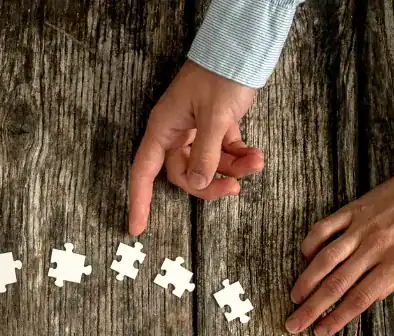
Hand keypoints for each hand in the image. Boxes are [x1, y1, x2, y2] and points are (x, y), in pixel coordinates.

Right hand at [127, 61, 263, 234]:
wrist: (241, 49)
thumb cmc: (219, 75)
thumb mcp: (214, 117)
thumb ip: (207, 154)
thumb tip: (199, 183)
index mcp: (165, 128)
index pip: (144, 172)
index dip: (139, 200)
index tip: (136, 227)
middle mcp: (177, 132)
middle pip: (185, 174)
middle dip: (210, 184)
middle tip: (234, 189)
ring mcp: (198, 130)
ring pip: (210, 165)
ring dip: (234, 168)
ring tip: (257, 163)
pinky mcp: (218, 126)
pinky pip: (226, 152)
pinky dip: (241, 156)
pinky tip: (257, 155)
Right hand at [286, 164, 393, 335]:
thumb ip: (385, 285)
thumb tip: (355, 303)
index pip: (359, 299)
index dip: (336, 318)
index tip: (320, 331)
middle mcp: (374, 248)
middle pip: (336, 284)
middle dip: (312, 308)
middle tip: (294, 323)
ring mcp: (360, 228)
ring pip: (325, 259)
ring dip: (306, 282)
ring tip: (295, 297)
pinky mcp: (352, 210)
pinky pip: (323, 228)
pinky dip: (310, 244)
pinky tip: (305, 258)